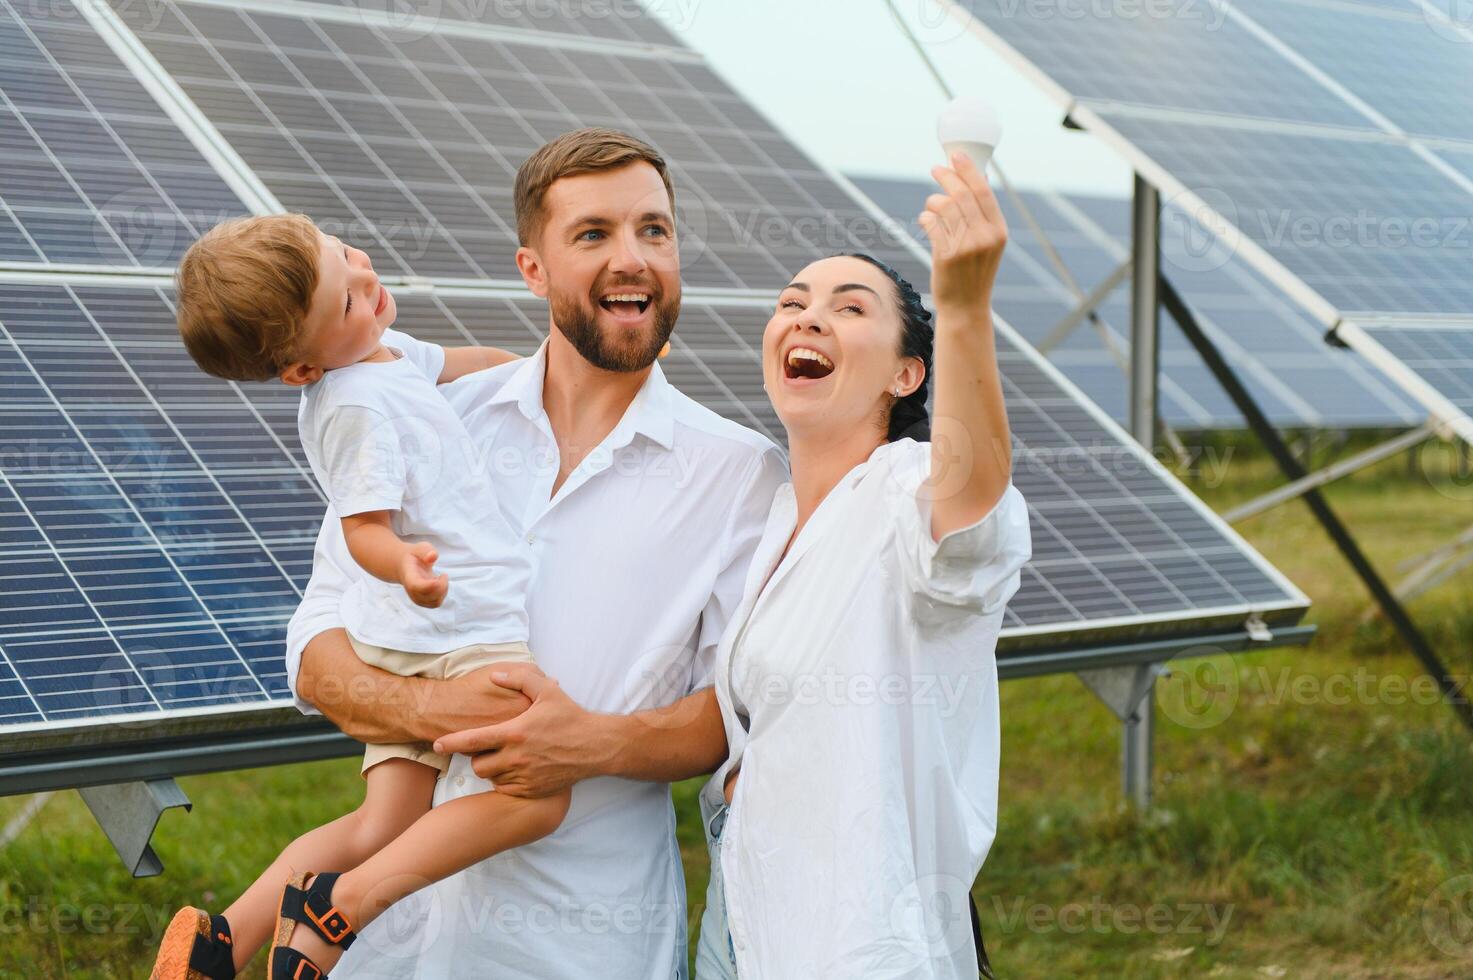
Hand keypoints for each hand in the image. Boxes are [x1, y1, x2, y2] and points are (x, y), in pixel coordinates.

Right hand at [399, 542, 447, 607]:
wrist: (404, 565)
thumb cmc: (414, 555)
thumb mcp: (420, 547)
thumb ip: (426, 550)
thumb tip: (433, 556)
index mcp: (409, 576)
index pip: (416, 586)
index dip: (428, 586)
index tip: (437, 580)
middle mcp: (411, 590)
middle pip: (429, 597)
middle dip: (442, 586)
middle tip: (443, 575)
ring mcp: (416, 598)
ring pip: (435, 602)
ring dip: (443, 591)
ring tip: (440, 578)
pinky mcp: (423, 601)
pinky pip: (436, 603)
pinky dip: (442, 595)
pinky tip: (439, 584)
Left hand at [433, 664, 611, 797]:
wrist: (596, 747)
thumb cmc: (570, 717)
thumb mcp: (547, 690)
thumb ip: (519, 678)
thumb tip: (494, 676)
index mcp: (515, 732)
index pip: (472, 740)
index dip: (450, 743)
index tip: (436, 745)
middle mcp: (516, 757)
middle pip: (478, 764)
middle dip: (478, 757)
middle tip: (489, 746)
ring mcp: (525, 776)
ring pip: (492, 778)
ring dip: (492, 769)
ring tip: (506, 756)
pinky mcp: (533, 790)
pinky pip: (506, 789)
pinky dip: (506, 780)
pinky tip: (518, 768)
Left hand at [919, 151, 1007, 313]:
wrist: (966, 307)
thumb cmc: (973, 272)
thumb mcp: (987, 244)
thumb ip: (981, 217)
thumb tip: (970, 181)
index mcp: (998, 231)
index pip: (983, 191)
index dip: (968, 169)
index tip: (956, 155)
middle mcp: (985, 236)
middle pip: (962, 194)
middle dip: (947, 177)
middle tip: (936, 169)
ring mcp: (966, 246)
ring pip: (944, 206)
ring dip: (933, 201)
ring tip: (932, 206)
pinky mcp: (946, 255)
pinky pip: (931, 223)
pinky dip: (926, 218)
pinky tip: (926, 221)